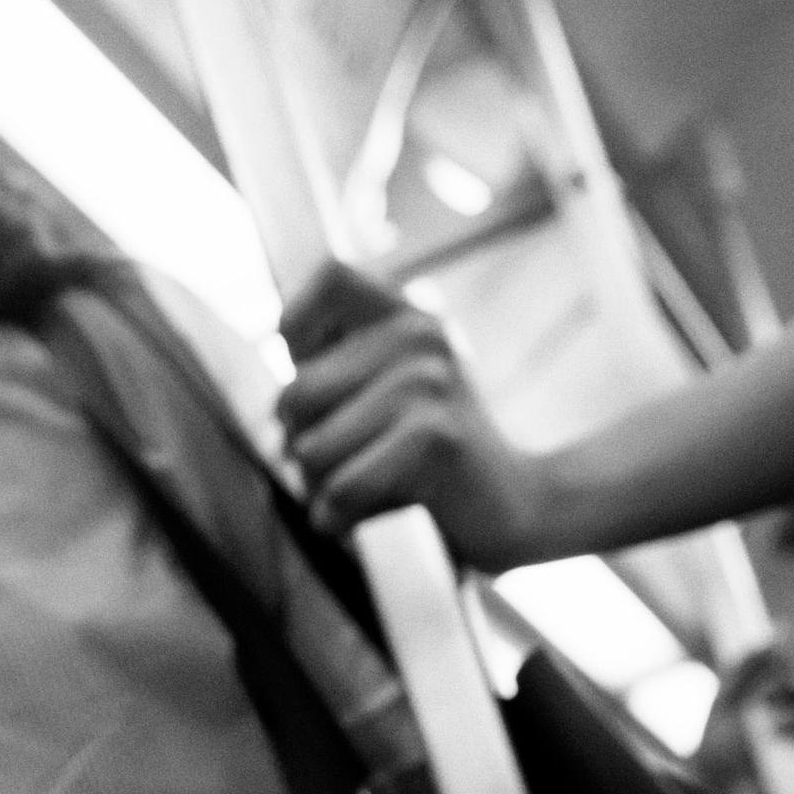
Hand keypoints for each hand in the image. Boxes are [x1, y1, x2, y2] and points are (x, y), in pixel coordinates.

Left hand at [273, 285, 566, 563]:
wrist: (519, 504)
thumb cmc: (434, 457)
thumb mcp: (390, 393)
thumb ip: (336, 367)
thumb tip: (275, 354)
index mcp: (408, 316)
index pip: (330, 275)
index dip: (297, 325)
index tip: (310, 372)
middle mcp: (419, 336)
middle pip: (293, 394)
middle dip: (300, 445)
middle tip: (346, 461)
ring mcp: (428, 384)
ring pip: (310, 451)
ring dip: (321, 489)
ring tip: (366, 487)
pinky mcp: (434, 439)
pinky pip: (340, 489)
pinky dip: (339, 517)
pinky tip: (367, 515)